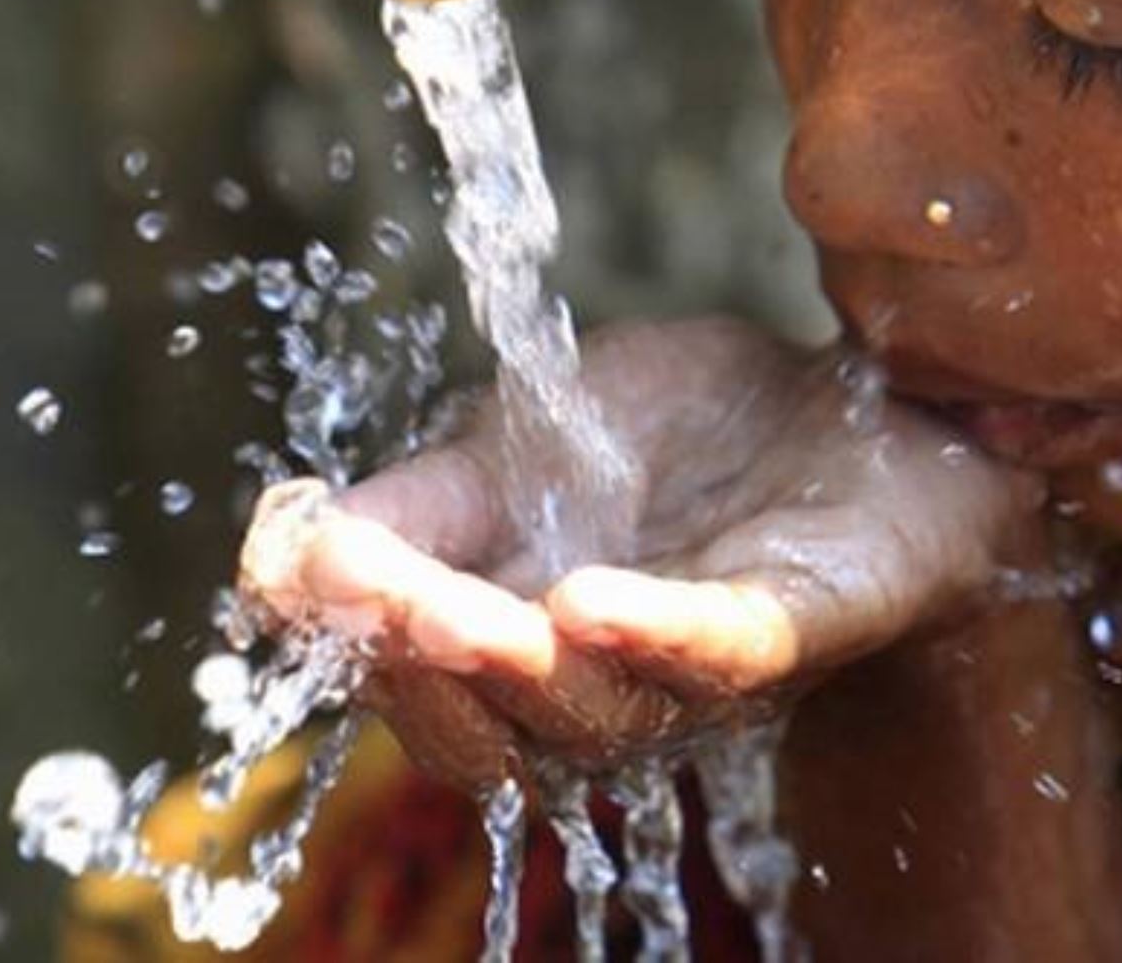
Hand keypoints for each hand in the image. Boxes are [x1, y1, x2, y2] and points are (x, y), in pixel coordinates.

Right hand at [240, 316, 1044, 787]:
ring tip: (454, 614)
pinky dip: (657, 638)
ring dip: (519, 666)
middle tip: (364, 594)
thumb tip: (276, 556)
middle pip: (496, 723)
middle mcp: (602, 679)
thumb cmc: (682, 431)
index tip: (286, 569)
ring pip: (599, 711)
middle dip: (421, 660)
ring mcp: (701, 665)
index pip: (416, 679)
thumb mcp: (523, 442)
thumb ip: (418, 503)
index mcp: (520, 635)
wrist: (845, 399)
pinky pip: (726, 653)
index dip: (348, 636)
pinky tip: (586, 603)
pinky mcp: (800, 624)